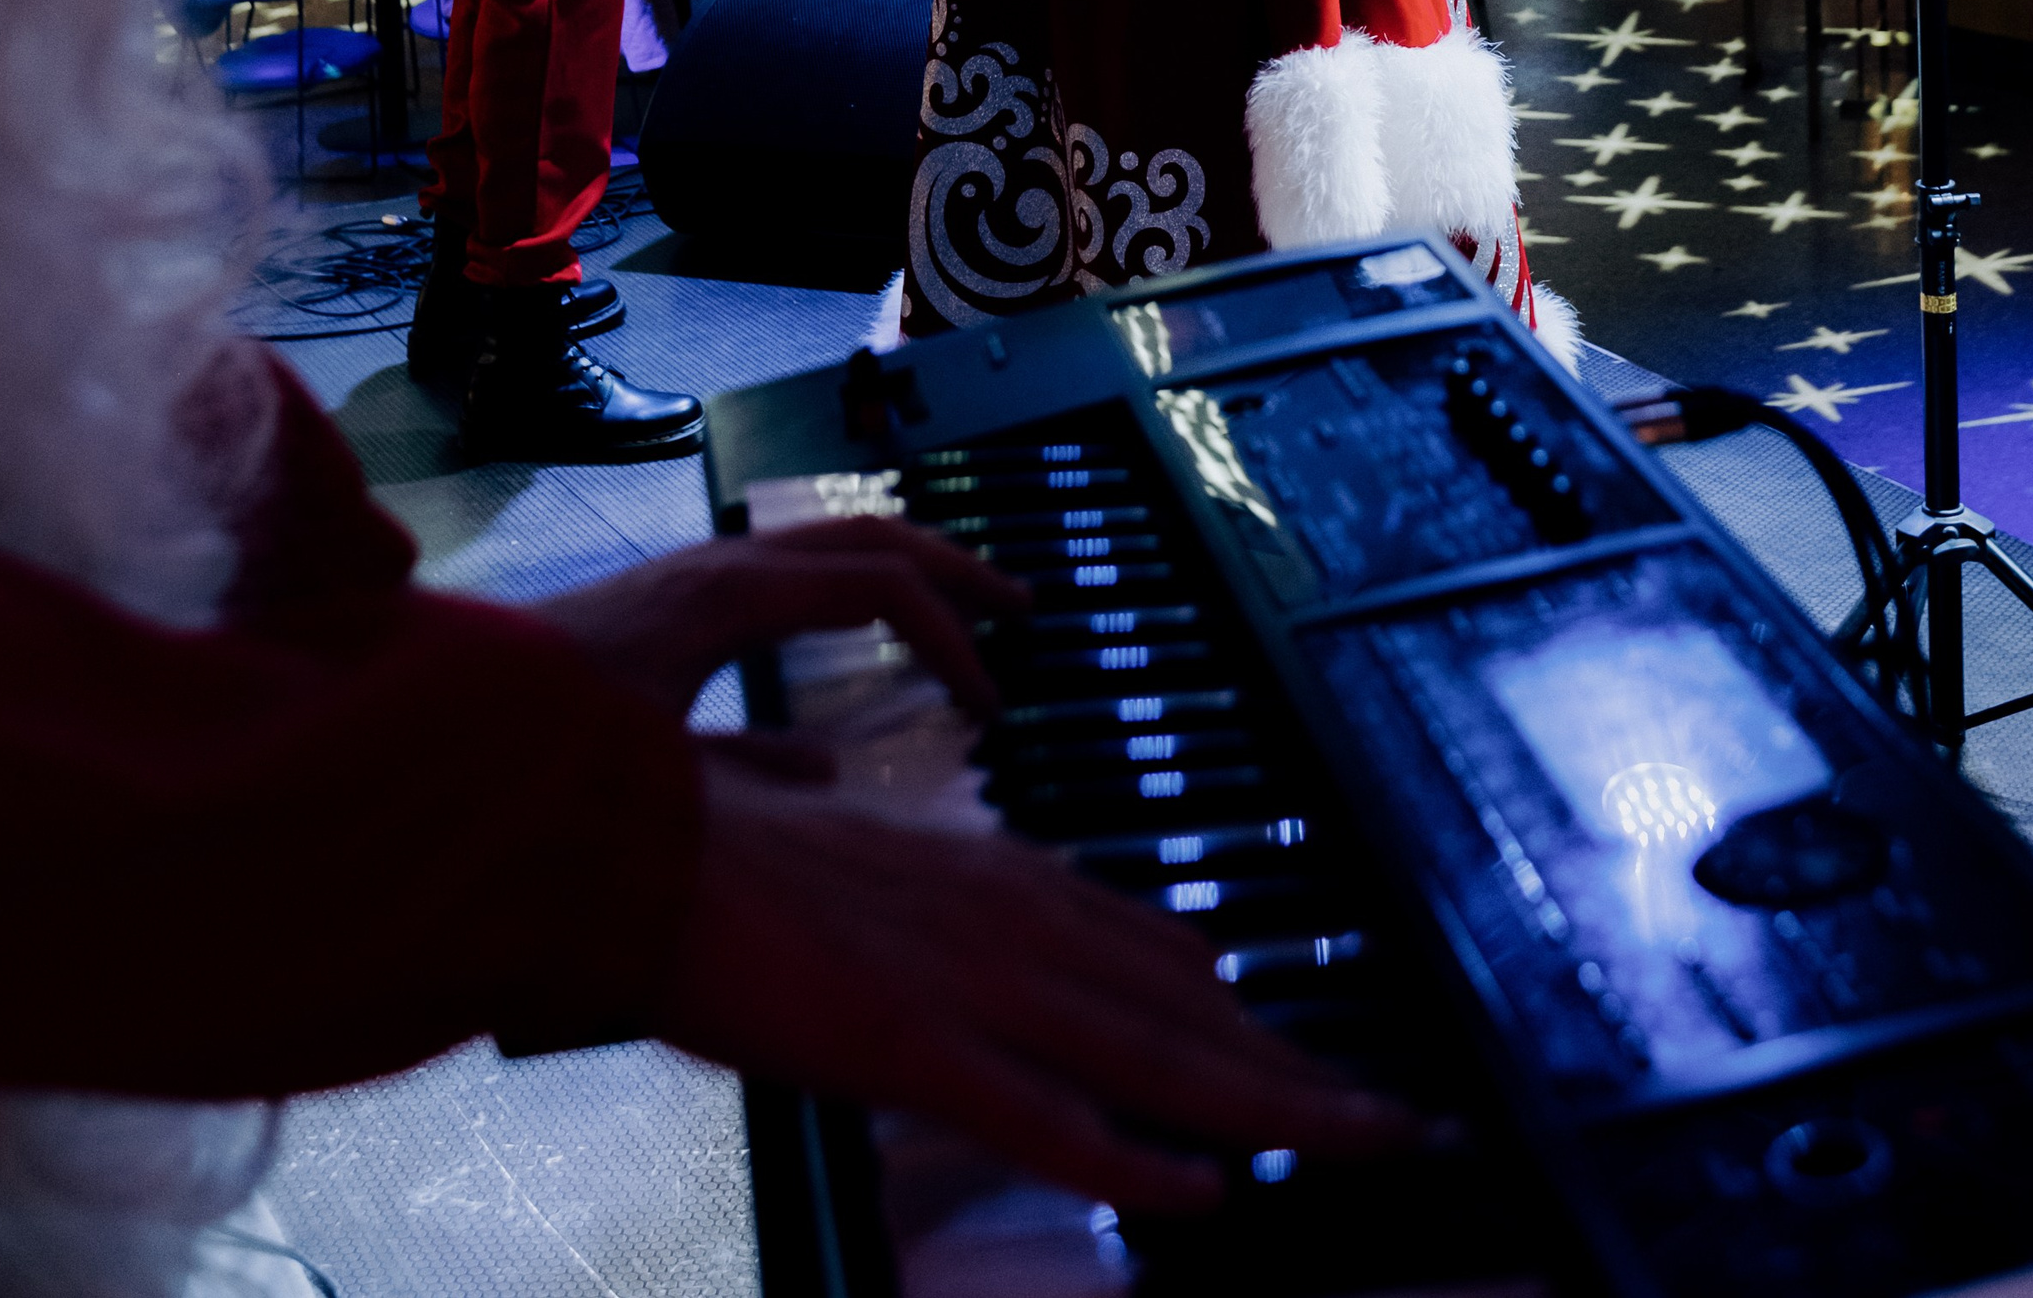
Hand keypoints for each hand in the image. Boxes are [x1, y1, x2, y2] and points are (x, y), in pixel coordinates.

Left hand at [532, 521, 1022, 726]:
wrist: (431, 705)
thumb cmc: (530, 740)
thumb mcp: (646, 767)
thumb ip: (747, 772)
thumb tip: (839, 772)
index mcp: (726, 593)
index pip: (874, 586)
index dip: (944, 637)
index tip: (987, 706)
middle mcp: (719, 565)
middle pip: (866, 535)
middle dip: (950, 570)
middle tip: (1018, 612)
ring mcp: (697, 572)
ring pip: (829, 540)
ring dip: (905, 567)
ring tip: (963, 609)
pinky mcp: (674, 595)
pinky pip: (791, 566)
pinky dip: (850, 584)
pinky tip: (863, 630)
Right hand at [654, 764, 1421, 1214]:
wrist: (638, 841)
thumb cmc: (738, 857)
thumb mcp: (882, 857)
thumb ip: (958, 891)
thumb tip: (1032, 912)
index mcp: (1004, 883)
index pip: (1161, 959)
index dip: (1247, 1021)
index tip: (1311, 1062)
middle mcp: (1014, 926)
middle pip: (1188, 1015)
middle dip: (1300, 1073)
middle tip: (1394, 1118)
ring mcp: (970, 989)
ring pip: (1155, 1061)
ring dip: (1268, 1110)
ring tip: (1357, 1142)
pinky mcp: (913, 1050)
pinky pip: (1045, 1118)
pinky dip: (1131, 1159)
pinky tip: (1199, 1192)